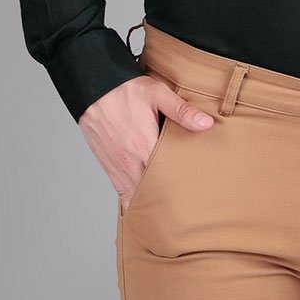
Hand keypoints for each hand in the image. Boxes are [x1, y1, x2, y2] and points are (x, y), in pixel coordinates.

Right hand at [78, 73, 215, 209]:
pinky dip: (131, 198)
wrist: (93, 88)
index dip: (180, 187)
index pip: (166, 177)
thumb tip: (206, 123)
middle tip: (183, 207)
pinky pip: (120, 190)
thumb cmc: (125, 90)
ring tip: (166, 211)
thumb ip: (182, 111)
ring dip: (148, 201)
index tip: (193, 195)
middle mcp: (129, 161)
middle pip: (150, 191)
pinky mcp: (107, 164)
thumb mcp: (157, 94)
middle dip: (166, 199)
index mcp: (144, 146)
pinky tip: (142, 203)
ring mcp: (116, 165)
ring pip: (133, 195)